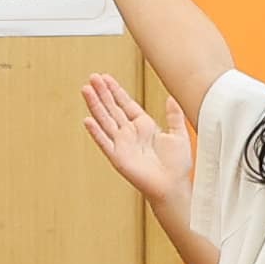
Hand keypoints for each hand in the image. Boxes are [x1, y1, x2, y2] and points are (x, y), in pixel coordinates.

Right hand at [77, 69, 196, 209]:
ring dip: (95, 106)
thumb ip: (174, 116)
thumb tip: (171, 98)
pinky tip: (87, 120)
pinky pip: (104, 142)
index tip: (106, 77)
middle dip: (102, 93)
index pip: (125, 103)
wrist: (173, 186)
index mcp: (144, 126)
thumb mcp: (178, 135)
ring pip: (105, 120)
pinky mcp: (118, 157)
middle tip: (92, 77)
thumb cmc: (177, 165)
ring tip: (86, 90)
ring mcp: (122, 144)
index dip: (115, 90)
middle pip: (112, 108)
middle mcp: (130, 133)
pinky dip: (96, 132)